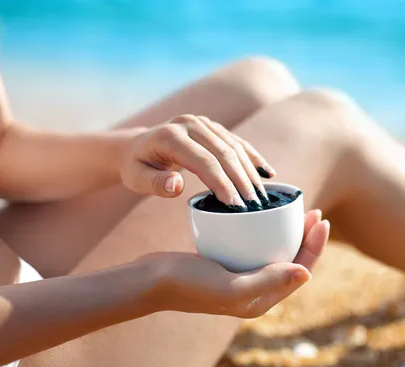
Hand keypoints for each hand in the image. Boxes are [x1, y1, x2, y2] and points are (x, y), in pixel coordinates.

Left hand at [121, 115, 276, 208]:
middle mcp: (190, 124)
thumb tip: (177, 186)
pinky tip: (267, 173)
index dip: (222, 183)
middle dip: (242, 180)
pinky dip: (253, 157)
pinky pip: (237, 142)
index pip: (204, 161)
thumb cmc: (137, 167)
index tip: (235, 205)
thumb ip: (154, 183)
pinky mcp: (212, 127)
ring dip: (250, 172)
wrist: (137, 146)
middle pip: (224, 153)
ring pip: (234, 147)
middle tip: (255, 206)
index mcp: (171, 136)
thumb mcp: (136, 179)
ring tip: (262, 197)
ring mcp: (203, 123)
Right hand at [142, 210, 328, 317]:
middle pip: (291, 260)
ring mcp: (242, 278)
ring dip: (289, 233)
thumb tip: (306, 273)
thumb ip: (269, 280)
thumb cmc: (189, 285)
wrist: (151, 281)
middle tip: (314, 211)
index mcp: (263, 300)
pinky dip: (265, 231)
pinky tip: (264, 214)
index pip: (300, 271)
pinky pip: (255, 246)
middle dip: (306, 237)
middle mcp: (256, 291)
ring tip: (296, 210)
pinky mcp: (228, 265)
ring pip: (275, 252)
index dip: (315, 246)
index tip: (321, 219)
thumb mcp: (232, 286)